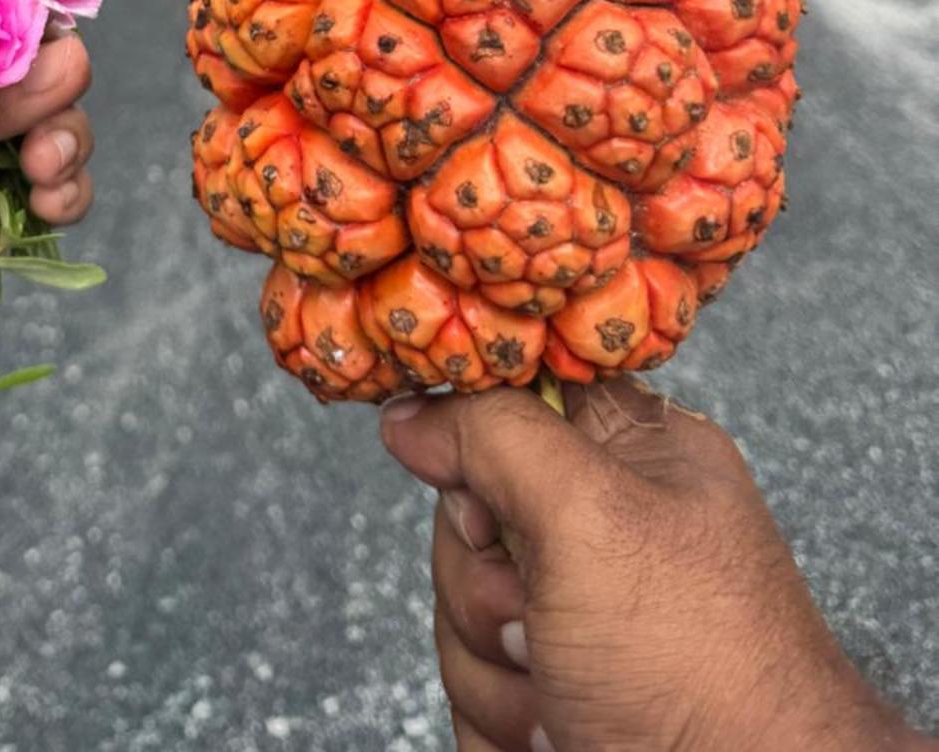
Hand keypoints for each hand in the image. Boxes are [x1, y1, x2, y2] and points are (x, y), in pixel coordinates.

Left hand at [0, 32, 92, 456]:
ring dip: (62, 143)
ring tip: (50, 166)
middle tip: (56, 107)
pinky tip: (52, 202)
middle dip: (50, 84)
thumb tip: (60, 65)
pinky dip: (52, 204)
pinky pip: (11, 220)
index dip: (17, 10)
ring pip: (24, 145)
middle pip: (7, 77)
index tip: (57, 21)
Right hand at [380, 381, 926, 751]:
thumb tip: (417, 412)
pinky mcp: (556, 696)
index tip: (484, 502)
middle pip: (467, 520)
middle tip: (542, 622)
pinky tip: (559, 736)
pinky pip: (470, 693)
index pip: (514, 403)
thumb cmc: (704, 674)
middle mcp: (607, 534)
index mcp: (636, 459)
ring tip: (568, 700)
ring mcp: (579, 623)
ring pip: (459, 615)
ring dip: (494, 673)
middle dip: (484, 590)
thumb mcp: (590, 514)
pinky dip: (499, 726)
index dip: (478, 448)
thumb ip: (495, 436)